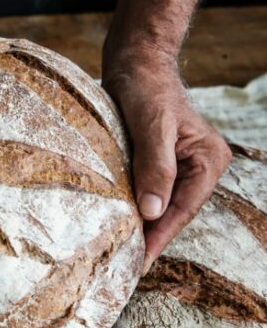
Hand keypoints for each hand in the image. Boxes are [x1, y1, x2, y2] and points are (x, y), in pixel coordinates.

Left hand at [104, 54, 231, 273]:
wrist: (134, 61)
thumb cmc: (145, 87)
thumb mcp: (151, 126)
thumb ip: (154, 167)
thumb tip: (153, 211)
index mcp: (208, 159)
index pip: (183, 208)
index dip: (160, 237)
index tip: (139, 261)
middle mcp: (200, 165)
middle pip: (174, 212)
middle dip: (151, 237)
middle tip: (123, 266)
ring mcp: (181, 165)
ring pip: (161, 205)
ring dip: (142, 226)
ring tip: (119, 253)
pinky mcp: (159, 162)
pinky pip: (149, 192)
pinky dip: (135, 208)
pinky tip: (119, 223)